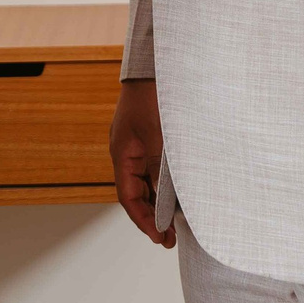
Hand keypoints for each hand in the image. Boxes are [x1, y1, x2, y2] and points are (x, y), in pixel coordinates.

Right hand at [109, 78, 172, 246]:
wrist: (158, 65)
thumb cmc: (155, 95)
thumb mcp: (159, 136)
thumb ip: (160, 169)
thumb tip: (165, 201)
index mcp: (123, 154)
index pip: (128, 197)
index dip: (143, 220)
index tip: (160, 238)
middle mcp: (128, 152)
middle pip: (137, 193)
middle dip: (153, 216)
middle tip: (171, 237)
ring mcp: (139, 145)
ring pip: (147, 182)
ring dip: (160, 201)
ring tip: (179, 221)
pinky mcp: (152, 137)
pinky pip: (156, 167)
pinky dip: (166, 183)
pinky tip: (180, 192)